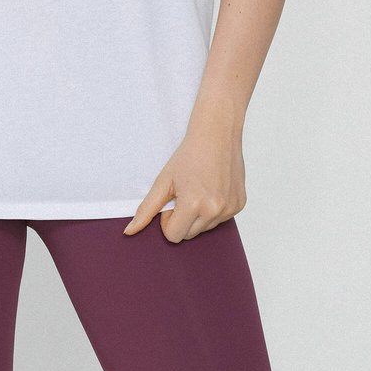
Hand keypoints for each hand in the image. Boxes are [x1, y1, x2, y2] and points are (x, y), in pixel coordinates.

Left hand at [122, 123, 246, 241]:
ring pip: (205, 229)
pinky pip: (221, 219)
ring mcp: (229, 209)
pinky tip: (213, 188)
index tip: (172, 201)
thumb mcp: (163, 181)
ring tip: (200, 189)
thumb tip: (130, 231)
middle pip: (189, 235)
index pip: (173, 236)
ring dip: (199, 215)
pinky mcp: (239, 205)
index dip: (168, 220)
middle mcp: (214, 210)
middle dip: (183, 219)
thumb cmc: (189, 155)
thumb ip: (146, 209)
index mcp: (193, 204)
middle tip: (185, 193)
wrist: (217, 134)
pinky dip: (214, 209)